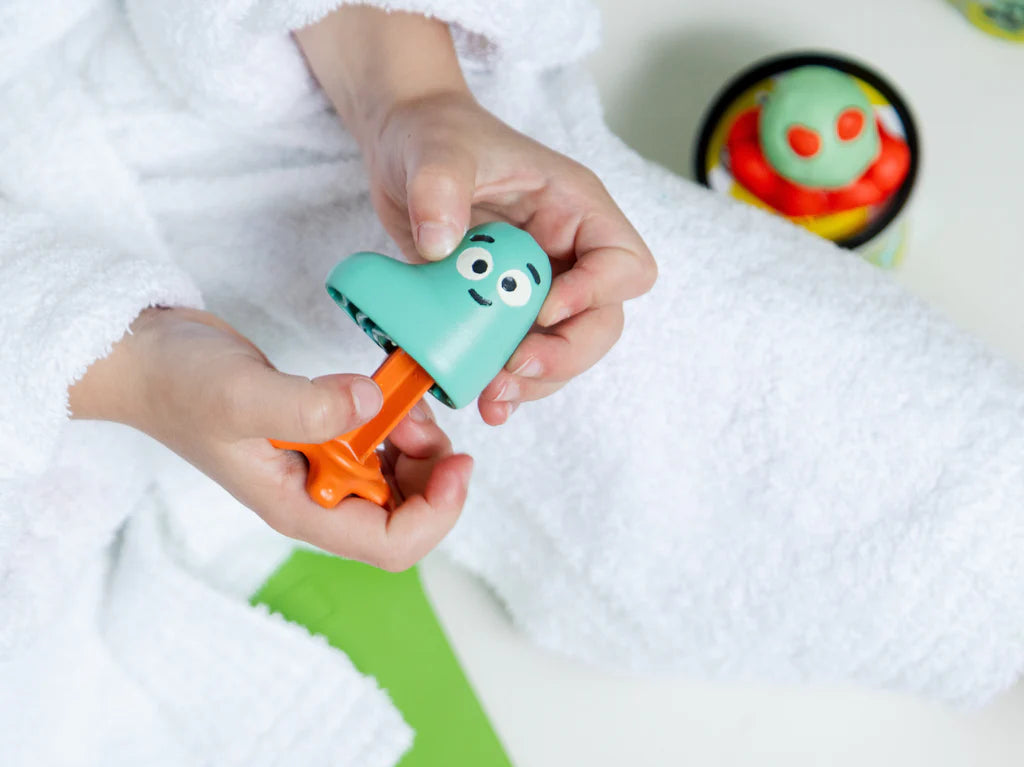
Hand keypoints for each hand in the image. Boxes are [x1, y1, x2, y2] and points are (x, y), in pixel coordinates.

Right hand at [69, 307, 472, 570]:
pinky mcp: (325, 438)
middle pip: (406, 517)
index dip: (437, 514)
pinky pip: (382, 447)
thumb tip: (372, 404)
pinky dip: (399, 425)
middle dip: (432, 475)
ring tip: (401, 404)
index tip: (456, 466)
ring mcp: (321, 470)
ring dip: (418, 448)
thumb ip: (307, 406)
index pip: (389, 544)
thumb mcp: (240, 395)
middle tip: (421, 421)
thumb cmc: (180, 386)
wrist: (149, 358)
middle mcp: (316, 498)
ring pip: (399, 482)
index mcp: (300, 509)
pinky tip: (385, 397)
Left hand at [295, 9, 656, 425]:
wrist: (402, 150)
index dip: (596, 294)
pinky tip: (481, 398)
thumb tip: (441, 243)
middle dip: (564, 355)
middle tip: (514, 371)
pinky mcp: (504, 310)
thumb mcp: (435, 152)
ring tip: (492, 397)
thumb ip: (439, 189)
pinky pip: (522, 355)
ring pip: (565, 349)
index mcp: (575, 209)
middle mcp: (567, 253)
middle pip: (602, 321)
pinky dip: (506, 382)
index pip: (624, 263)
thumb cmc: (435, 135)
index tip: (544, 309)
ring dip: (536, 381)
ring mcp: (539, 286)